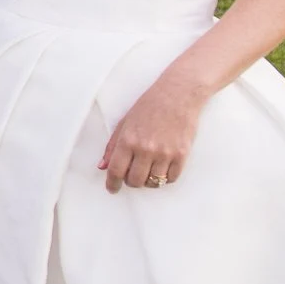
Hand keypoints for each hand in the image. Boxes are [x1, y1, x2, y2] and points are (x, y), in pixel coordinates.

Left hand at [99, 75, 207, 192]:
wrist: (178, 95)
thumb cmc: (149, 106)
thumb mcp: (124, 123)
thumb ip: (112, 146)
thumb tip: (103, 166)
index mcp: (128, 140)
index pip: (115, 170)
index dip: (112, 183)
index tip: (112, 189)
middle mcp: (146, 149)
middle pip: (134, 181)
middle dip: (130, 182)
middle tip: (132, 175)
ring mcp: (165, 153)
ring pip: (153, 182)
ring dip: (148, 180)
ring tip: (148, 170)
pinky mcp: (182, 154)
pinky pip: (171, 178)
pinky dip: (165, 177)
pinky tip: (162, 168)